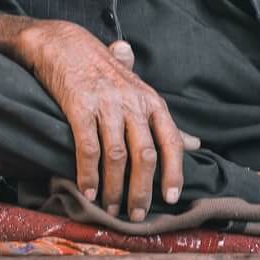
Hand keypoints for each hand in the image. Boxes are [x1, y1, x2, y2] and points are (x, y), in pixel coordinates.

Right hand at [19, 21, 199, 218]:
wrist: (65, 44)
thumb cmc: (104, 72)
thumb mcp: (140, 92)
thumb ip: (164, 122)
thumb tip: (194, 144)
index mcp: (152, 101)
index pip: (171, 141)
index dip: (173, 173)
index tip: (170, 198)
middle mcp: (133, 103)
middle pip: (145, 155)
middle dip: (142, 191)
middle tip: (136, 214)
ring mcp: (106, 104)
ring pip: (117, 156)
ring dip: (115, 188)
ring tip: (111, 208)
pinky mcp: (79, 107)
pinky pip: (88, 148)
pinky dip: (88, 174)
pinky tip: (87, 190)